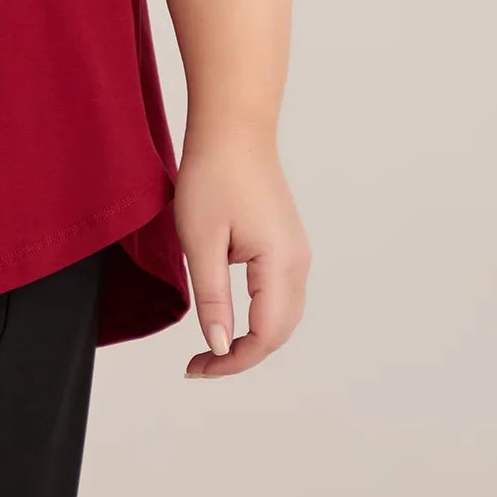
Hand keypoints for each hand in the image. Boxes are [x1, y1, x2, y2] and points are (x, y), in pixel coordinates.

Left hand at [173, 122, 308, 377]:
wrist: (232, 128)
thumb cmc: (213, 175)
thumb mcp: (201, 241)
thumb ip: (213, 297)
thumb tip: (219, 346)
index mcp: (281, 263)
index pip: (265, 335)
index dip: (233, 361)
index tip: (197, 369)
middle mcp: (298, 262)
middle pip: (279, 331)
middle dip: (242, 355)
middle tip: (199, 365)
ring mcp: (296, 251)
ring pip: (283, 315)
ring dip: (252, 337)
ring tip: (211, 347)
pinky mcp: (286, 242)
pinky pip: (279, 293)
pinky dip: (258, 314)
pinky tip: (229, 315)